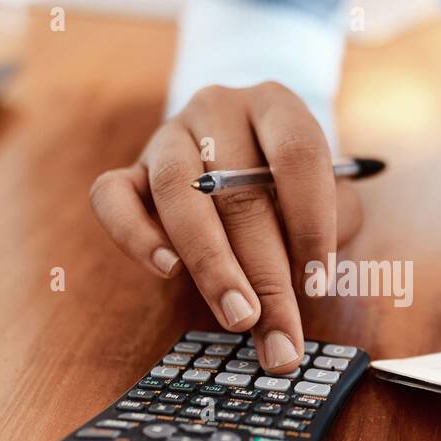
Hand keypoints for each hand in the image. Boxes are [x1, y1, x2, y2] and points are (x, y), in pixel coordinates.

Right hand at [90, 82, 362, 372]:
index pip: (297, 154)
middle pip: (239, 190)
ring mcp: (168, 136)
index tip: (317, 284)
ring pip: (178, 193)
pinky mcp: (129, 170)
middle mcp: (218, 108)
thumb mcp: (328, 197)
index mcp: (276, 104)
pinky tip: (167, 271)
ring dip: (211, 264)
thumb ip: (328, 232)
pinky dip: (136, 236)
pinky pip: (113, 197)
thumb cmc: (290, 186)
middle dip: (265, 273)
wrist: (241, 155)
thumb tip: (307, 289)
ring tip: (238, 316)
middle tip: (280, 335)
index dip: (311, 222)